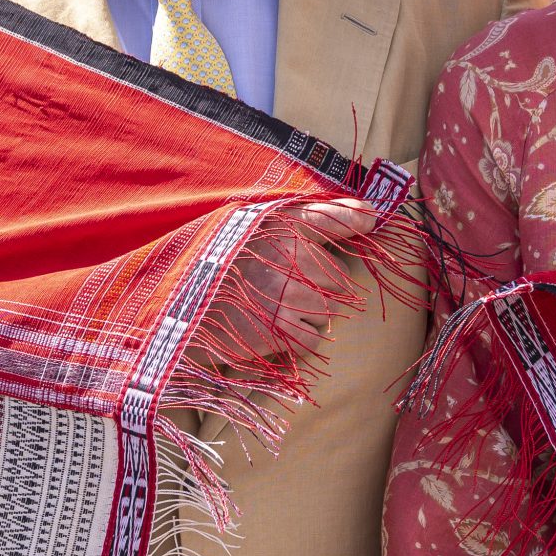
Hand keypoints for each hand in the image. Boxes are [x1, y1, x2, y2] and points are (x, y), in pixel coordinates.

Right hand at [211, 199, 379, 373]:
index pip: (332, 217)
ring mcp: (286, 295)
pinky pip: (314, 340)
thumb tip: (373, 214)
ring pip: (328, 311)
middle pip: (339, 280)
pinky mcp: (279, 330)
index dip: (355, 219)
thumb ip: (322, 217)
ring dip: (309, 316)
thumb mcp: (263, 226)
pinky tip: (276, 329)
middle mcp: (289, 257)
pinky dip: (300, 340)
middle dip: (321, 288)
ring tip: (275, 309)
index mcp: (282, 227)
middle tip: (286, 288)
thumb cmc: (226, 263)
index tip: (371, 221)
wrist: (181, 304)